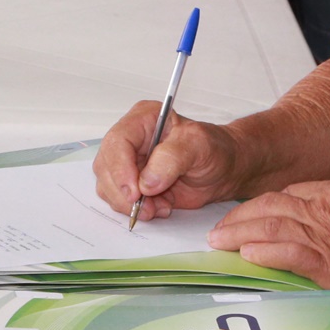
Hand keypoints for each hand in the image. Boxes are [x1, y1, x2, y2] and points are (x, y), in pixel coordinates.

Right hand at [94, 101, 237, 220]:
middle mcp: (131, 140)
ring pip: (108, 186)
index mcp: (143, 119)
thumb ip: (172, 158)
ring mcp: (128, 163)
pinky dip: (137, 210)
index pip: (118, 141)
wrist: (223, 171)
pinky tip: (161, 207)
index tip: (134, 192)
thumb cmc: (214, 150)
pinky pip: (120, 200)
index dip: (120, 168)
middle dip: (123, 192)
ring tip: (160, 206)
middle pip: (106, 166)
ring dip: (131, 204)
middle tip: (146, 208)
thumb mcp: (199, 146)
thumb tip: (146, 182)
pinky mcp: (132, 184)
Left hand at [207, 182, 329, 292]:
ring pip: (270, 226)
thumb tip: (308, 225)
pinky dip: (265, 252)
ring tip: (219, 241)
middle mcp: (323, 208)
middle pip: (269, 205)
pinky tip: (247, 254)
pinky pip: (288, 253)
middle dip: (239, 217)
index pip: (283, 194)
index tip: (243, 217)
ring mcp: (324, 234)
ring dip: (240, 234)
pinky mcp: (329, 263)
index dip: (257, 206)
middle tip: (218, 228)